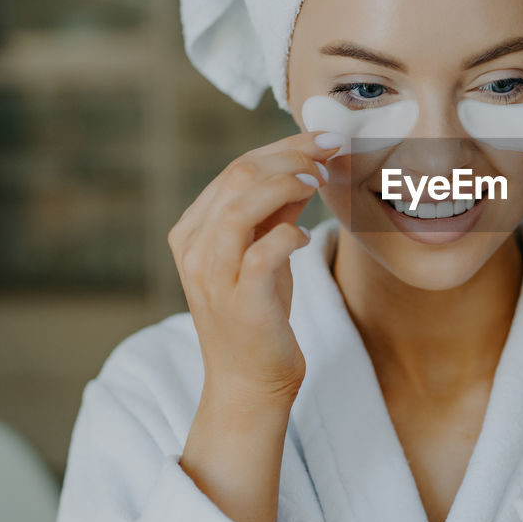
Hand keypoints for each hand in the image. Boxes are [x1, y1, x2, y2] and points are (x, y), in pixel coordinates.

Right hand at [167, 129, 344, 403]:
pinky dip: (287, 235)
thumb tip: (305, 166)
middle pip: (237, 177)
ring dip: (285, 185)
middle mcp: (195, 249)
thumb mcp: (263, 251)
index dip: (282, 147)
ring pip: (239, 207)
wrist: (249, 382)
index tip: (323, 140)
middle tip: (329, 152)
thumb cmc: (259, 313)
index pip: (235, 169)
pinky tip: (304, 236)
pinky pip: (261, 254)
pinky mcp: (240, 302)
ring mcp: (213, 276)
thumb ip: (275, 210)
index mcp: (193, 230)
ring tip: (318, 182)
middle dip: (289, 156)